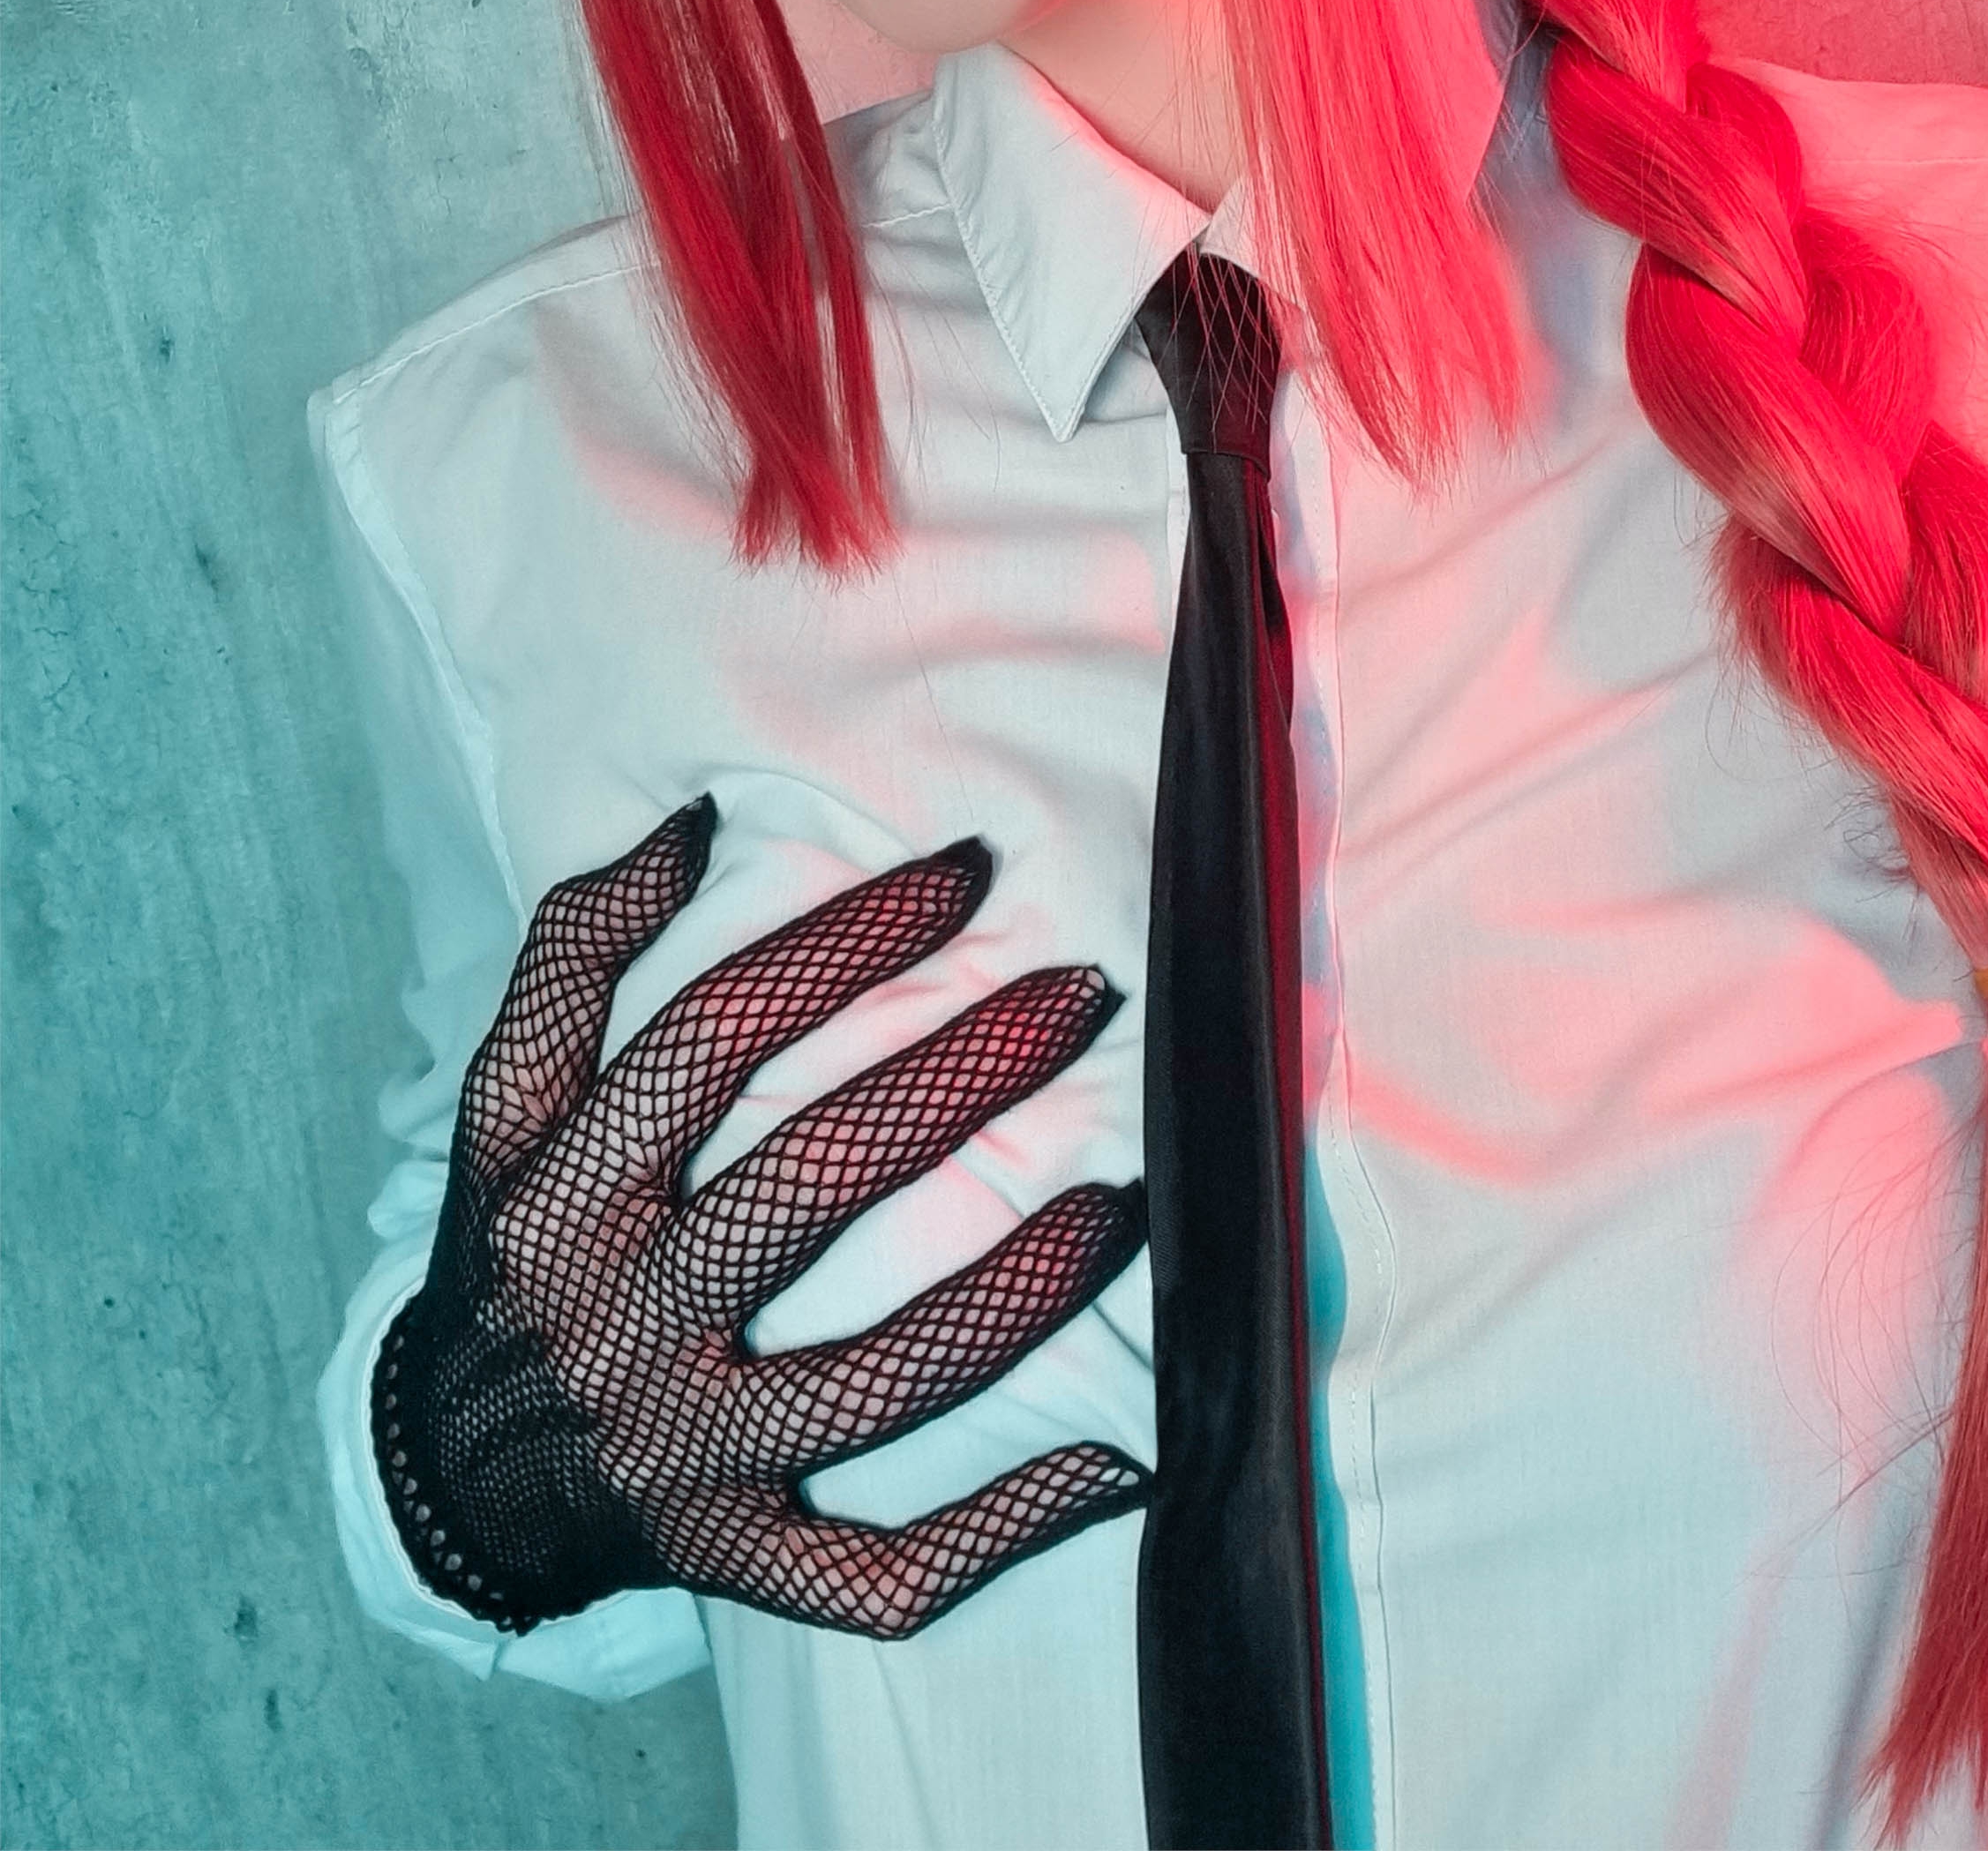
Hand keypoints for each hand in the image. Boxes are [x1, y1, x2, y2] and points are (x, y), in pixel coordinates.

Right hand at [372, 798, 1147, 1638]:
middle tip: (1088, 995)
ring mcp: (680, 1458)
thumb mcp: (504, 1102)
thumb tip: (692, 819)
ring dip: (1019, 1287)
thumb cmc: (519, 1247)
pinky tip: (1120, 1463)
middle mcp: (612, 1325)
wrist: (452, 1479)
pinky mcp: (736, 1562)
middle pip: (813, 1182)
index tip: (967, 872)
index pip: (710, 1038)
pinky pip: (884, 1575)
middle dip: (966, 1074)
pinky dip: (1006, 1528)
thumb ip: (575, 950)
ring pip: (876, 1378)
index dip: (844, 940)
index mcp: (554, 1194)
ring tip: (1129, 1195)